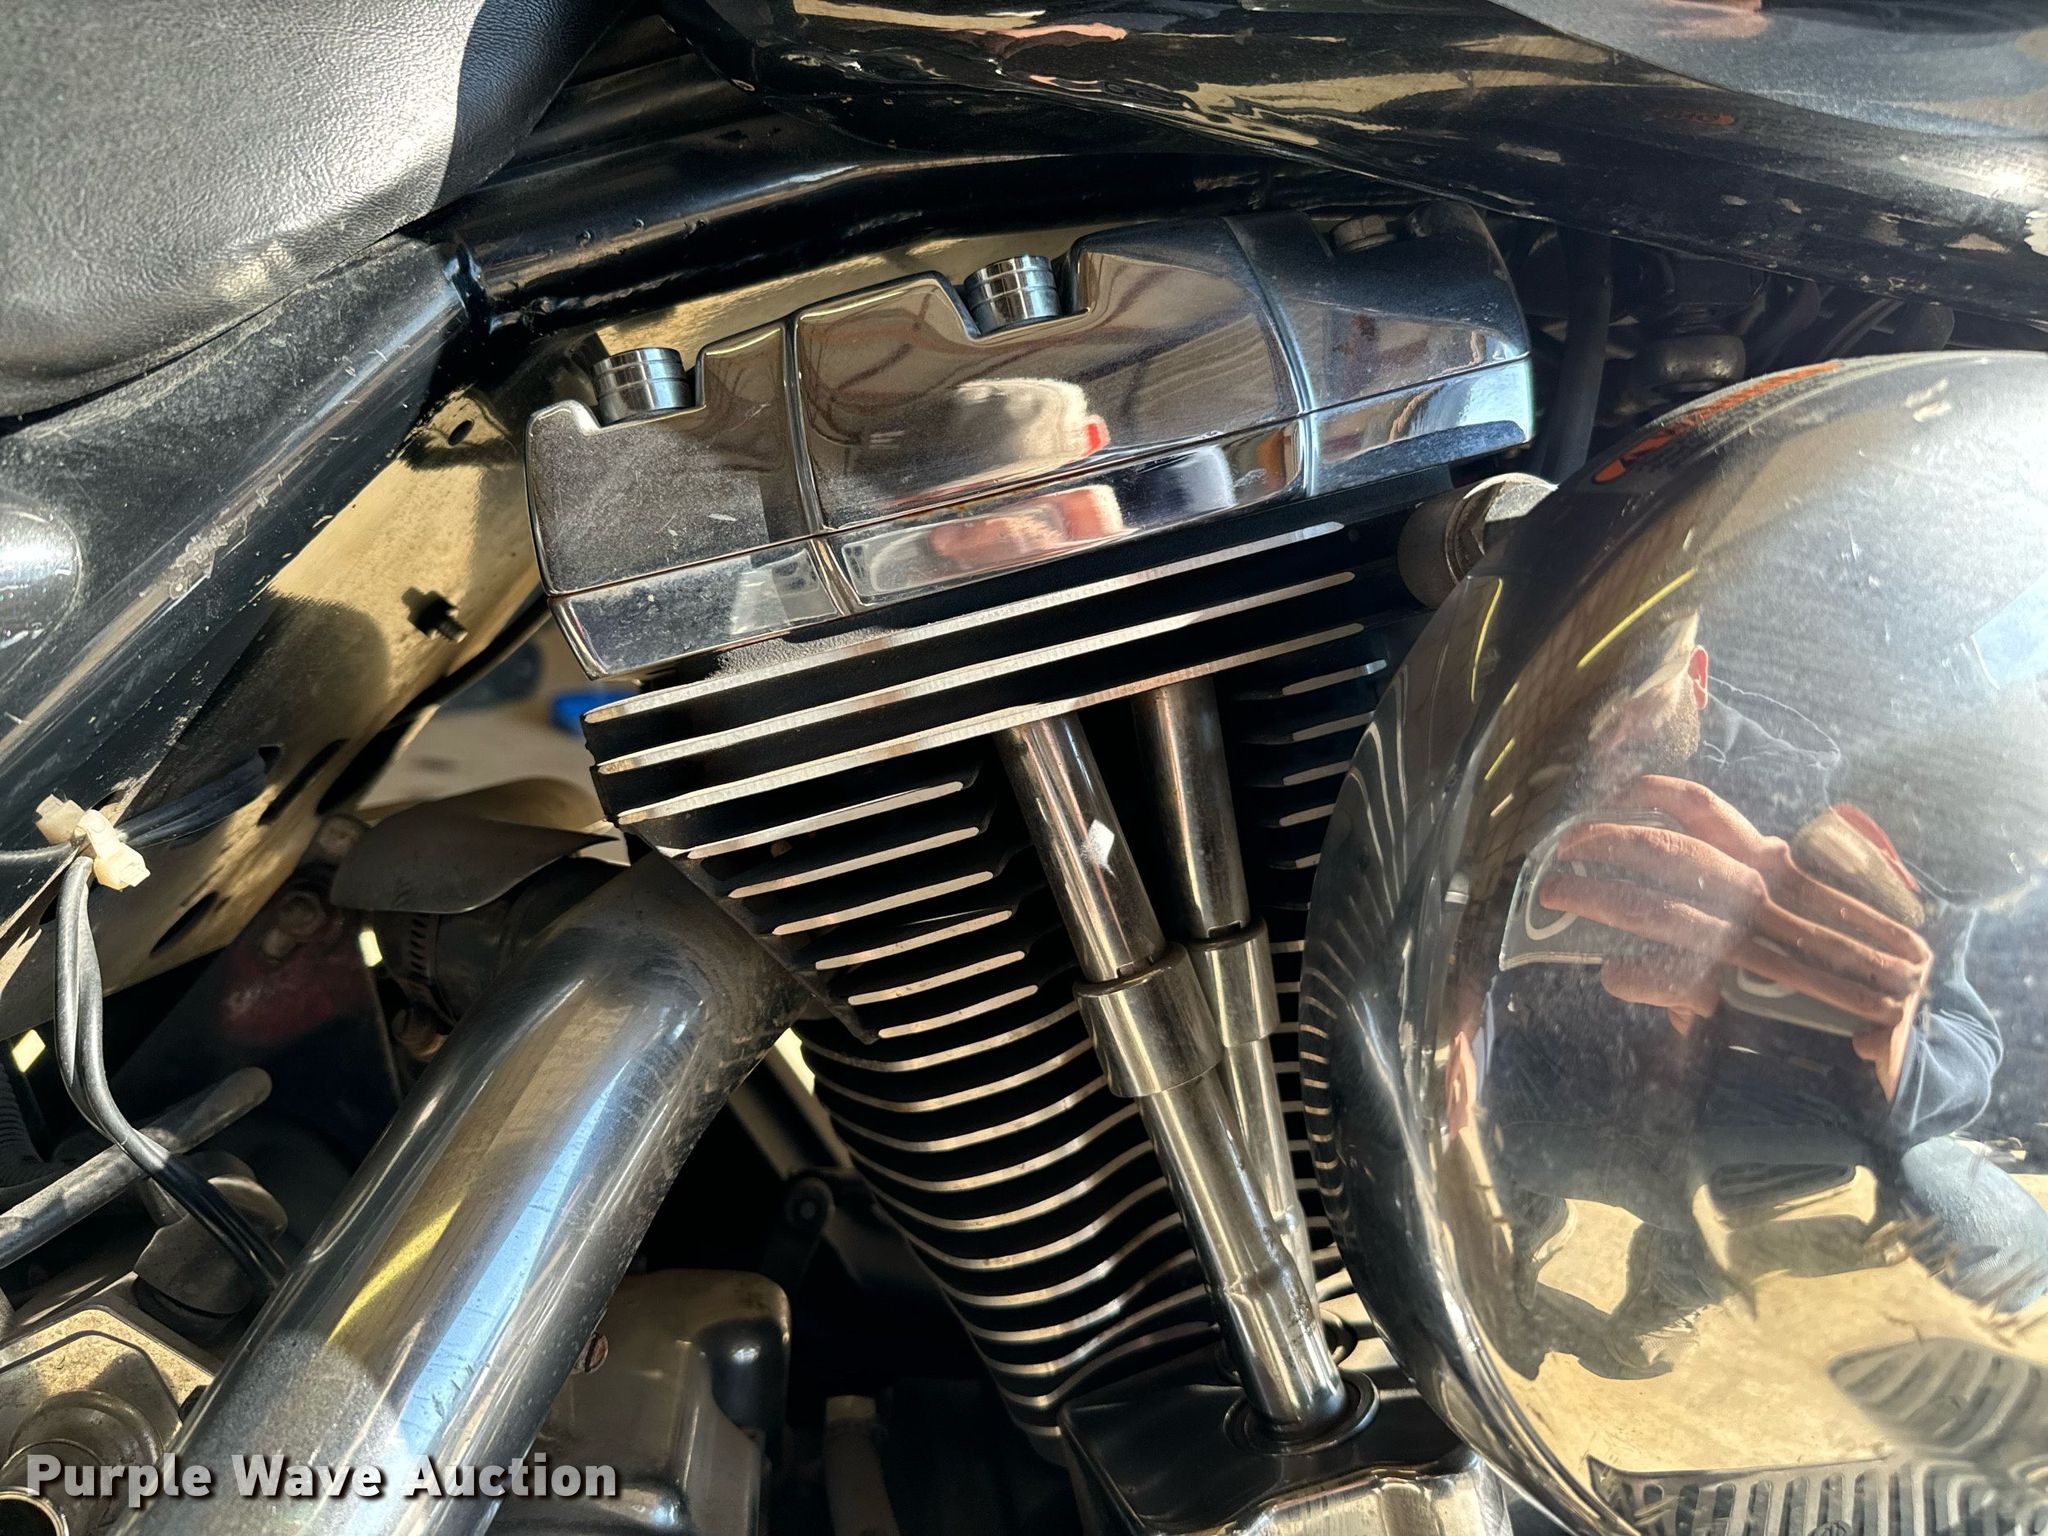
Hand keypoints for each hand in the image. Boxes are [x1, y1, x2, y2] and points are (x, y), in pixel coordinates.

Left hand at [1538, 776, 1931, 1091]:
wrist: (1896, 1014)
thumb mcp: (1789, 905)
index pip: (1700, 808)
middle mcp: (1757, 892)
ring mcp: (1748, 941)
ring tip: (1554, 894)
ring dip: (1597, 899)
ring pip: (1657, 910)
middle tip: (1561, 849)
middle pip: (1664, 852)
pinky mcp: (1745, 991)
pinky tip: (1610, 974)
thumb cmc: (1834, 954)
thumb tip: (1687, 871)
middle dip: (1602, 843)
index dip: (1646, 792)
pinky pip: (1673, 979)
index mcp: (1768, 862)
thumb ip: (1737, 889)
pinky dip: (1636, 976)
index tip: (1607, 790)